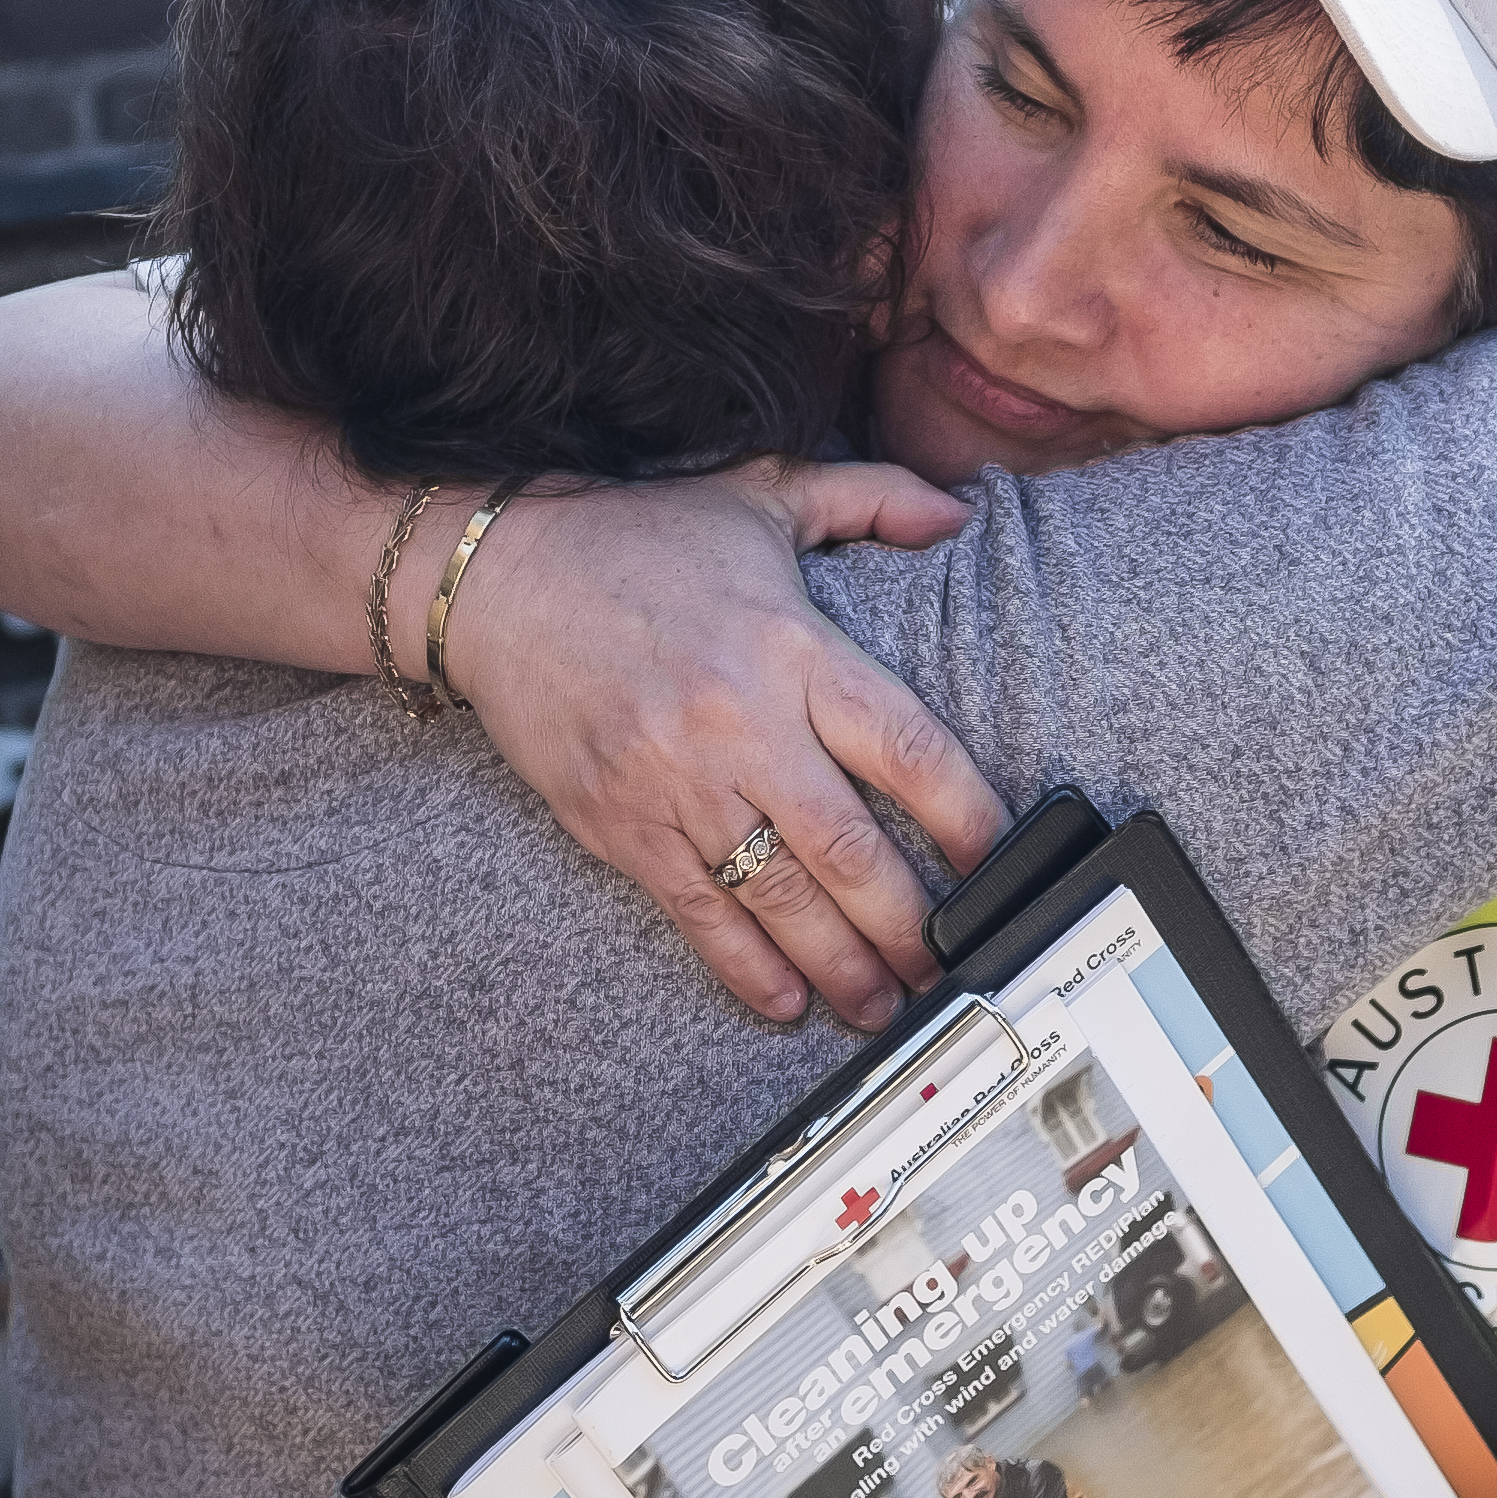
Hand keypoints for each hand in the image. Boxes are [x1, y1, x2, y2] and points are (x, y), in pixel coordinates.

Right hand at [454, 465, 1008, 1023]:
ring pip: (776, 895)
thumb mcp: (760, 495)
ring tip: (880, 1002)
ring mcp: (676, 781)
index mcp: (791, 647)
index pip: (906, 746)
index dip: (966, 815)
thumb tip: (956, 515)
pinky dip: (743, 965)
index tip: (1001, 861)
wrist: (495, 578)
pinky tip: (783, 1001)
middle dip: (908, 922)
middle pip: (848, 846)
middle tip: (948, 965)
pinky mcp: (620, 822)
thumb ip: (868, 497)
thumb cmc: (634, 538)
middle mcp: (740, 723)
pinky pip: (695, 910)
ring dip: (838, 962)